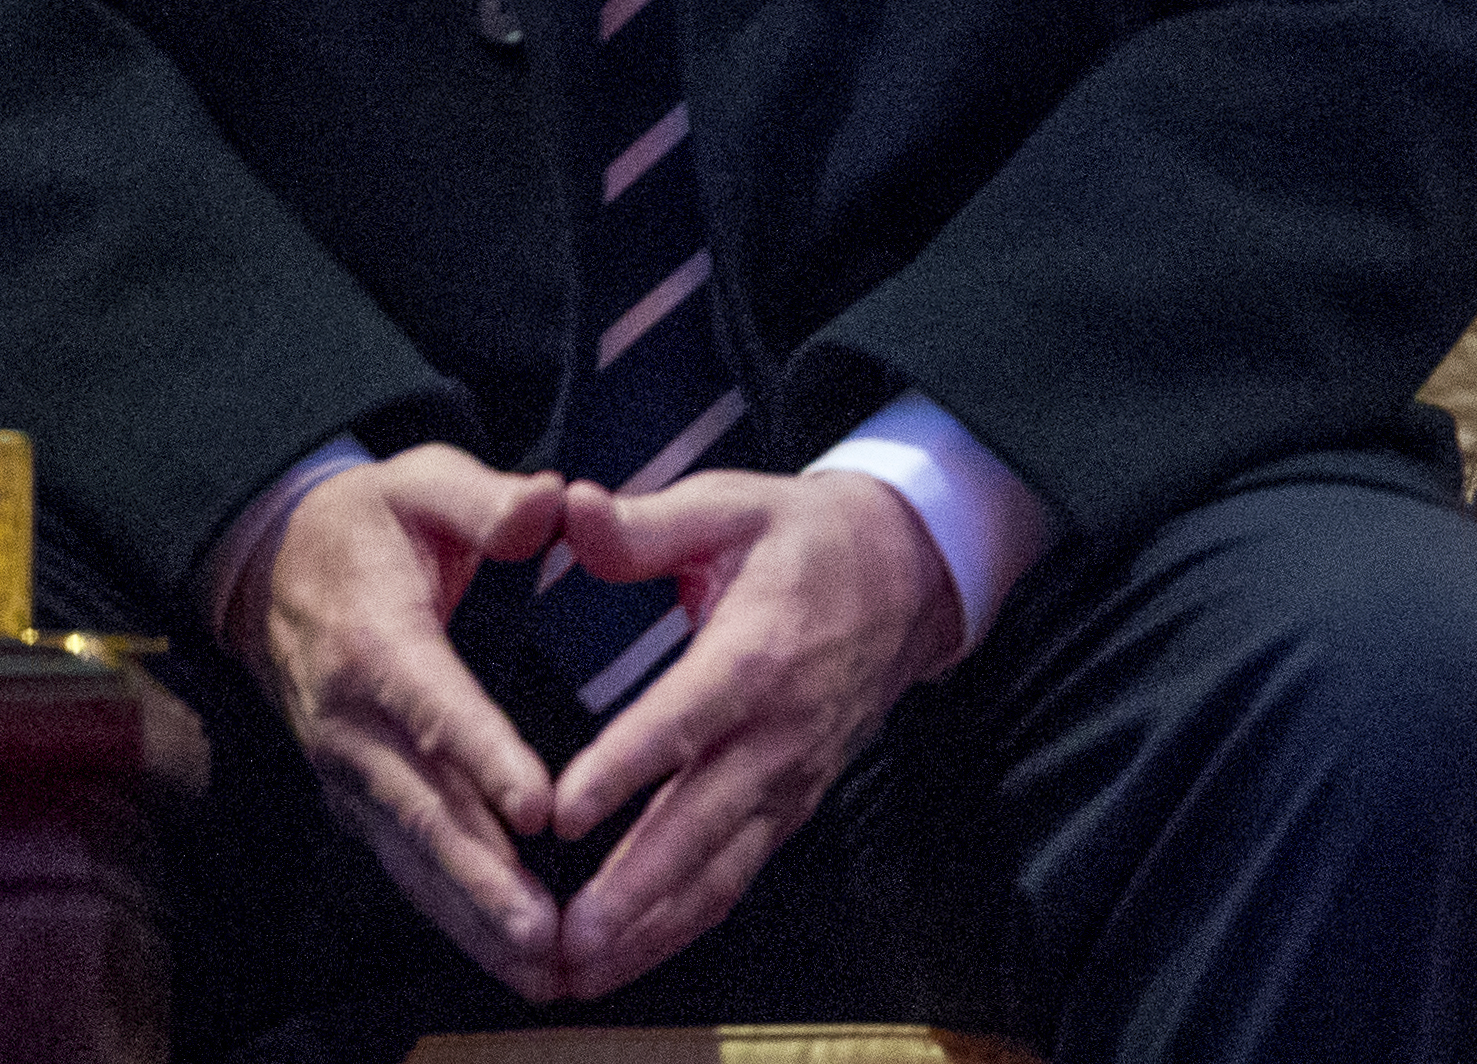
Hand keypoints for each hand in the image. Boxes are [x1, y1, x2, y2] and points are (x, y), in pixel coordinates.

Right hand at [237, 446, 567, 999]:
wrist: (276, 568)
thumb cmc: (371, 522)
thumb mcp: (421, 481)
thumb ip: (486, 498)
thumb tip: (549, 501)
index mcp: (374, 642)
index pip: (434, 707)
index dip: (484, 757)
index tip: (537, 807)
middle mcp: (350, 723)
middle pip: (422, 809)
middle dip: (483, 877)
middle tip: (546, 931)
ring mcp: (348, 771)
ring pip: (413, 855)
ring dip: (473, 916)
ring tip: (542, 967)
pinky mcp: (357, 799)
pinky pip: (406, 863)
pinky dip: (454, 914)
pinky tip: (508, 955)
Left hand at [539, 468, 961, 998]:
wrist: (912, 574)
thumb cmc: (806, 536)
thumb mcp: (732, 505)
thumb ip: (644, 524)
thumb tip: (565, 508)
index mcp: (759, 650)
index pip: (687, 717)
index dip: (627, 766)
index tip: (564, 811)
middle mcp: (780, 728)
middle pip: (703, 819)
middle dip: (634, 886)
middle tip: (569, 936)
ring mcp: (792, 776)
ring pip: (720, 868)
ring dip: (651, 926)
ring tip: (581, 971)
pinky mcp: (793, 803)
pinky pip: (735, 876)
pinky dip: (680, 924)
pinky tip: (624, 958)